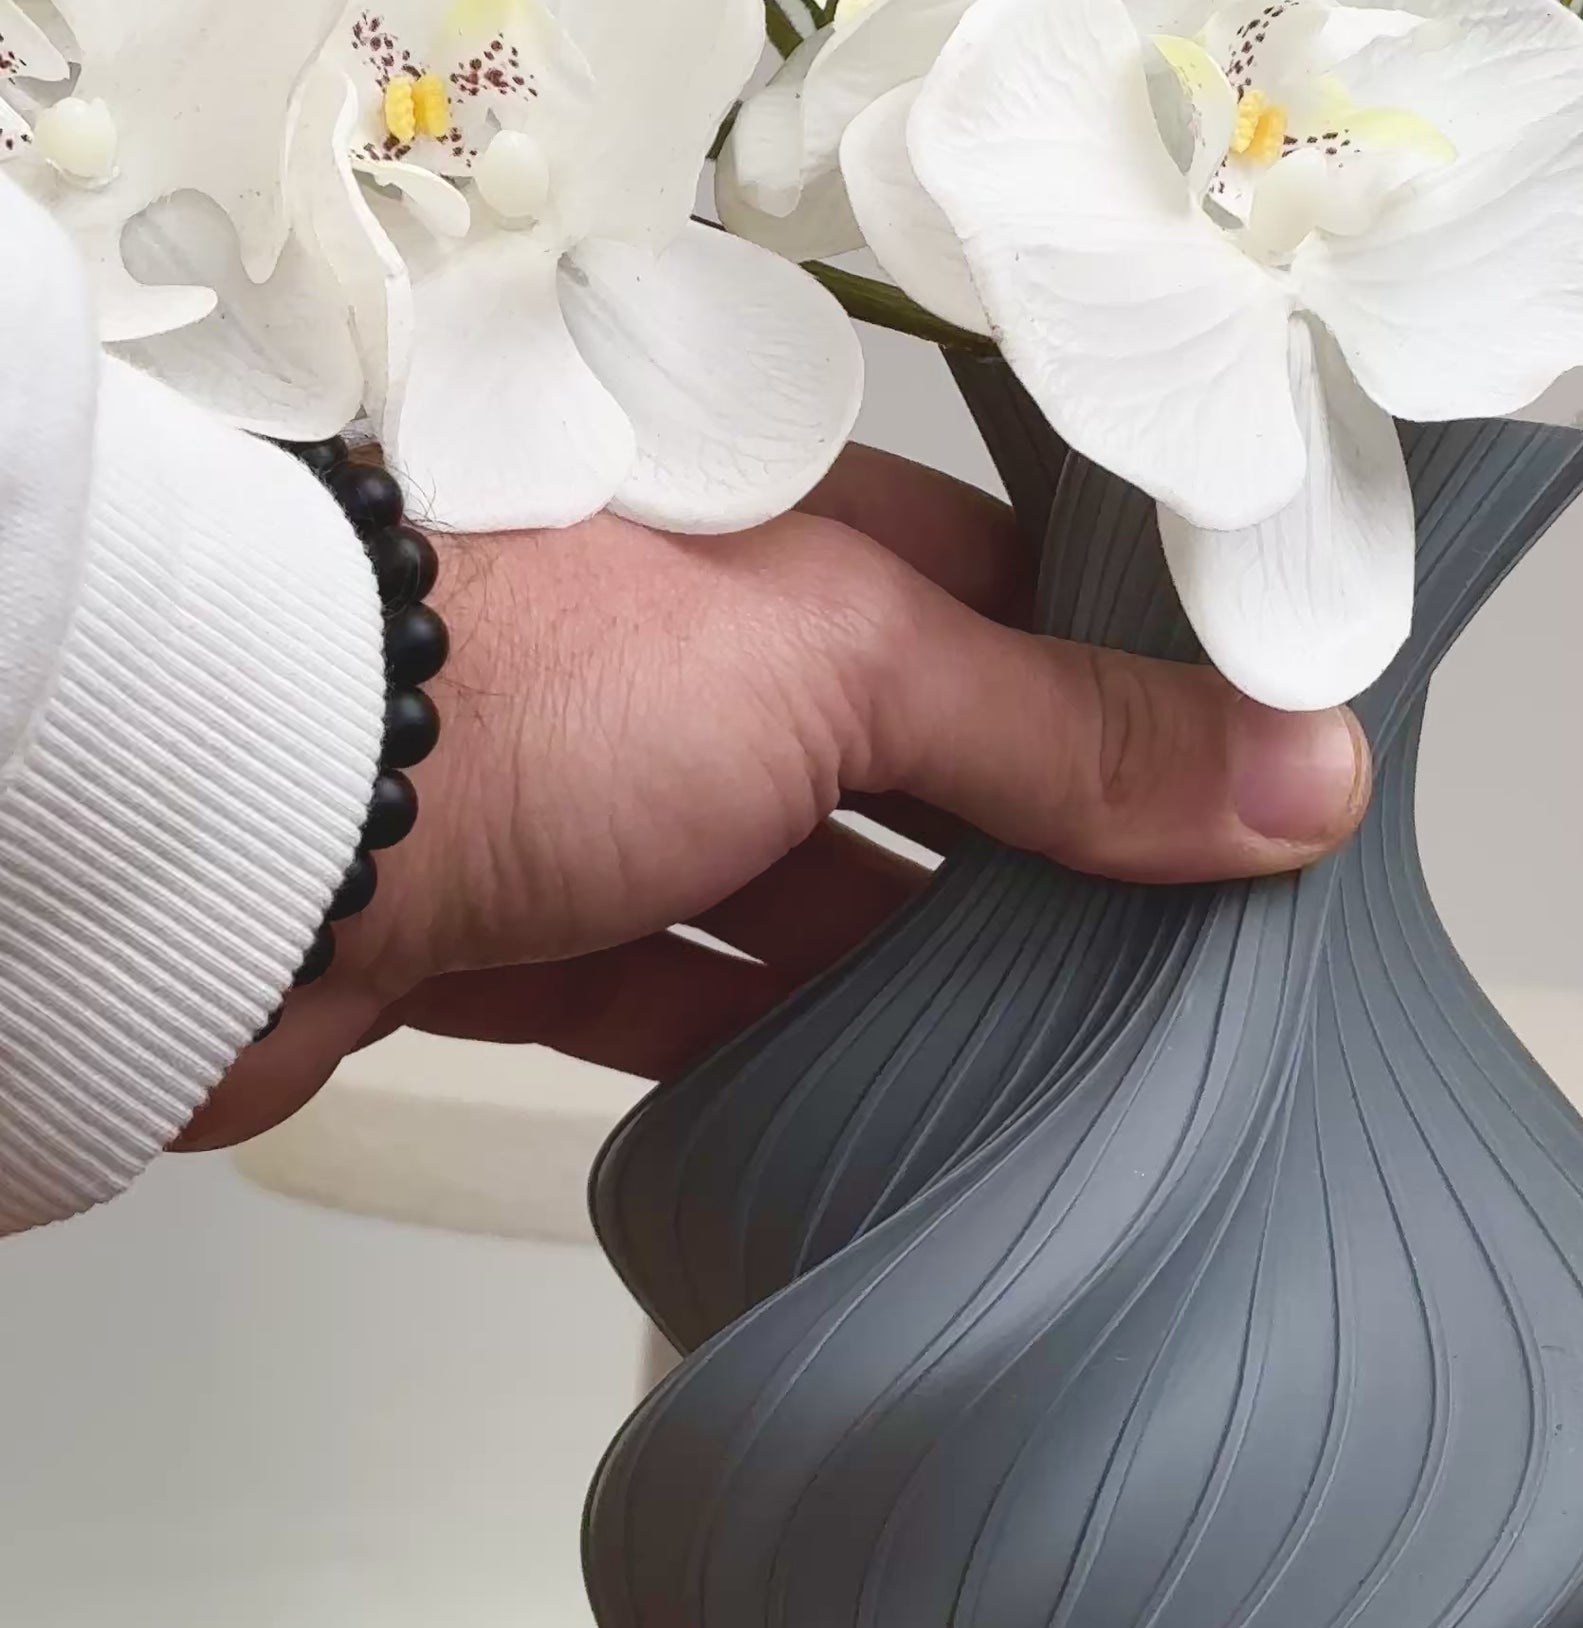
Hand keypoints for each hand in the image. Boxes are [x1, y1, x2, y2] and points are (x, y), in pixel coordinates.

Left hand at [179, 449, 1369, 1148]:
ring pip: (792, 876)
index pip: (995, 580)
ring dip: (903, 955)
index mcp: (768, 527)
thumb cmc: (512, 676)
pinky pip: (669, 989)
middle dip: (1029, 839)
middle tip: (1190, 940)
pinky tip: (863, 1100)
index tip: (1251, 768)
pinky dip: (762, 1041)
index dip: (1121, 671)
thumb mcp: (847, 667)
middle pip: (904, 743)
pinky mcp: (508, 925)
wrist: (235, 817)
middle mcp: (683, 641)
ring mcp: (591, 785)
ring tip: (1065, 1044)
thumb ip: (1066, 731)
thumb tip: (1302, 769)